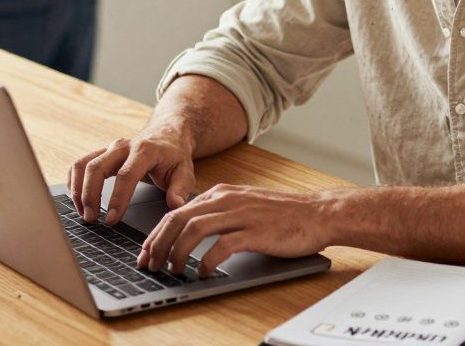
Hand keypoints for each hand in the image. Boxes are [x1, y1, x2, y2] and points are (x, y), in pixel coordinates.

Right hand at [67, 128, 196, 225]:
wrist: (167, 134)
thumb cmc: (174, 155)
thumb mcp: (185, 171)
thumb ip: (181, 188)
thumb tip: (175, 205)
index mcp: (145, 151)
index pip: (126, 175)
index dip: (116, 198)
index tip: (111, 219)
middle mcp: (123, 146)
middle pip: (97, 168)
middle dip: (89, 195)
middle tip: (90, 219)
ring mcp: (109, 148)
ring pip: (83, 164)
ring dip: (78, 190)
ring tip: (82, 213)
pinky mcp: (101, 152)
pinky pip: (80, 164)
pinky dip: (74, 181)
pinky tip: (77, 199)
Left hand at [136, 184, 331, 277]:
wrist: (318, 213)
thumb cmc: (283, 214)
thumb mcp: (244, 205)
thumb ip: (219, 213)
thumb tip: (189, 232)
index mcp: (221, 193)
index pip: (177, 211)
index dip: (156, 234)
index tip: (146, 253)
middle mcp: (227, 199)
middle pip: (178, 218)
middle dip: (158, 243)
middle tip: (149, 264)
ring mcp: (241, 214)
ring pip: (194, 229)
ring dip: (176, 251)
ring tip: (171, 269)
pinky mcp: (255, 231)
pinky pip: (221, 245)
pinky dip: (207, 260)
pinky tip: (202, 272)